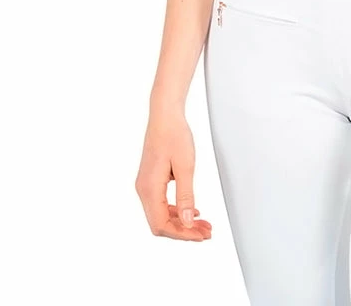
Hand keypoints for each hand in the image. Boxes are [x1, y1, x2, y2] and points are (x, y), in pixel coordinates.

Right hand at [135, 108, 212, 241]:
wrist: (165, 115)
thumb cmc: (174, 135)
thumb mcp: (185, 166)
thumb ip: (186, 196)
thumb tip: (187, 222)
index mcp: (149, 189)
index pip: (161, 225)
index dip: (182, 234)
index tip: (201, 235)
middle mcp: (143, 190)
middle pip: (160, 223)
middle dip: (184, 231)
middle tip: (207, 232)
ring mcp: (145, 186)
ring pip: (161, 215)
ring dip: (182, 222)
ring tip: (204, 224)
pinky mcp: (151, 181)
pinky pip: (161, 204)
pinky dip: (176, 211)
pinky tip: (191, 210)